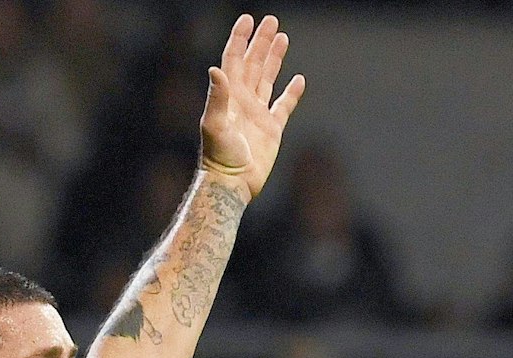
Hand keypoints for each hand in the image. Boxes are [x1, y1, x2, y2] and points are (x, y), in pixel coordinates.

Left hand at [199, 14, 305, 203]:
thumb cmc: (219, 156)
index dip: (240, 38)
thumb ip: (217, 97)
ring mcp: (258, 113)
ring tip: (283, 38)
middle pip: (252, 63)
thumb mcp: (214, 124)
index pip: (234, 59)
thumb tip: (216, 69)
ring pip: (267, 78)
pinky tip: (298, 79)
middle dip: (261, 41)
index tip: (248, 19)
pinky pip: (284, 105)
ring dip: (274, 58)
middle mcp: (243, 99)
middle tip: (271, 21)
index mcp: (229, 94)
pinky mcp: (272, 129)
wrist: (232, 183)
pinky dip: (291, 92)